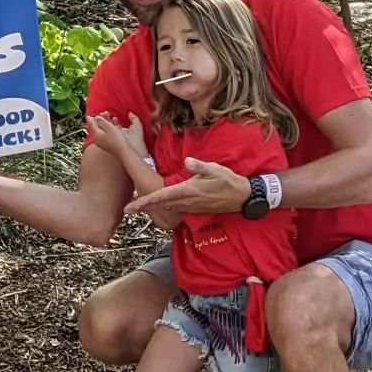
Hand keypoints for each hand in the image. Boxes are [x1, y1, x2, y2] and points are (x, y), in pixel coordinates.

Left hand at [85, 112, 146, 160]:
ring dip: (105, 123)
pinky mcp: (109, 144)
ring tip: (109, 115)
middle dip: (100, 119)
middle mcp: (98, 139)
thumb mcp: (109, 128)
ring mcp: (103, 142)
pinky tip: (114, 123)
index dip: (91, 119)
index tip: (88, 115)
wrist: (124, 152)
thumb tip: (96, 118)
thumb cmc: (117, 139)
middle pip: (97, 127)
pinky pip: (107, 133)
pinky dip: (109, 128)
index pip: (92, 125)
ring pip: (102, 130)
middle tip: (103, 113)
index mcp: (96, 134)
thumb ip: (102, 122)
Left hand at [124, 157, 247, 215]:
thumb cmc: (228, 181)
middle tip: (128, 209)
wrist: (243, 198)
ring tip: (139, 206)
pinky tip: (159, 205)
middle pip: (160, 205)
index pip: (162, 197)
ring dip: (154, 208)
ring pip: (167, 208)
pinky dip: (165, 207)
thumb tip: (188, 161)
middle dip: (144, 207)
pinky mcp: (195, 209)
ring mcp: (191, 207)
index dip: (145, 202)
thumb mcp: (215, 170)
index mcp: (188, 191)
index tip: (131, 207)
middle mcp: (187, 202)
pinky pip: (176, 209)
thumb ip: (200, 166)